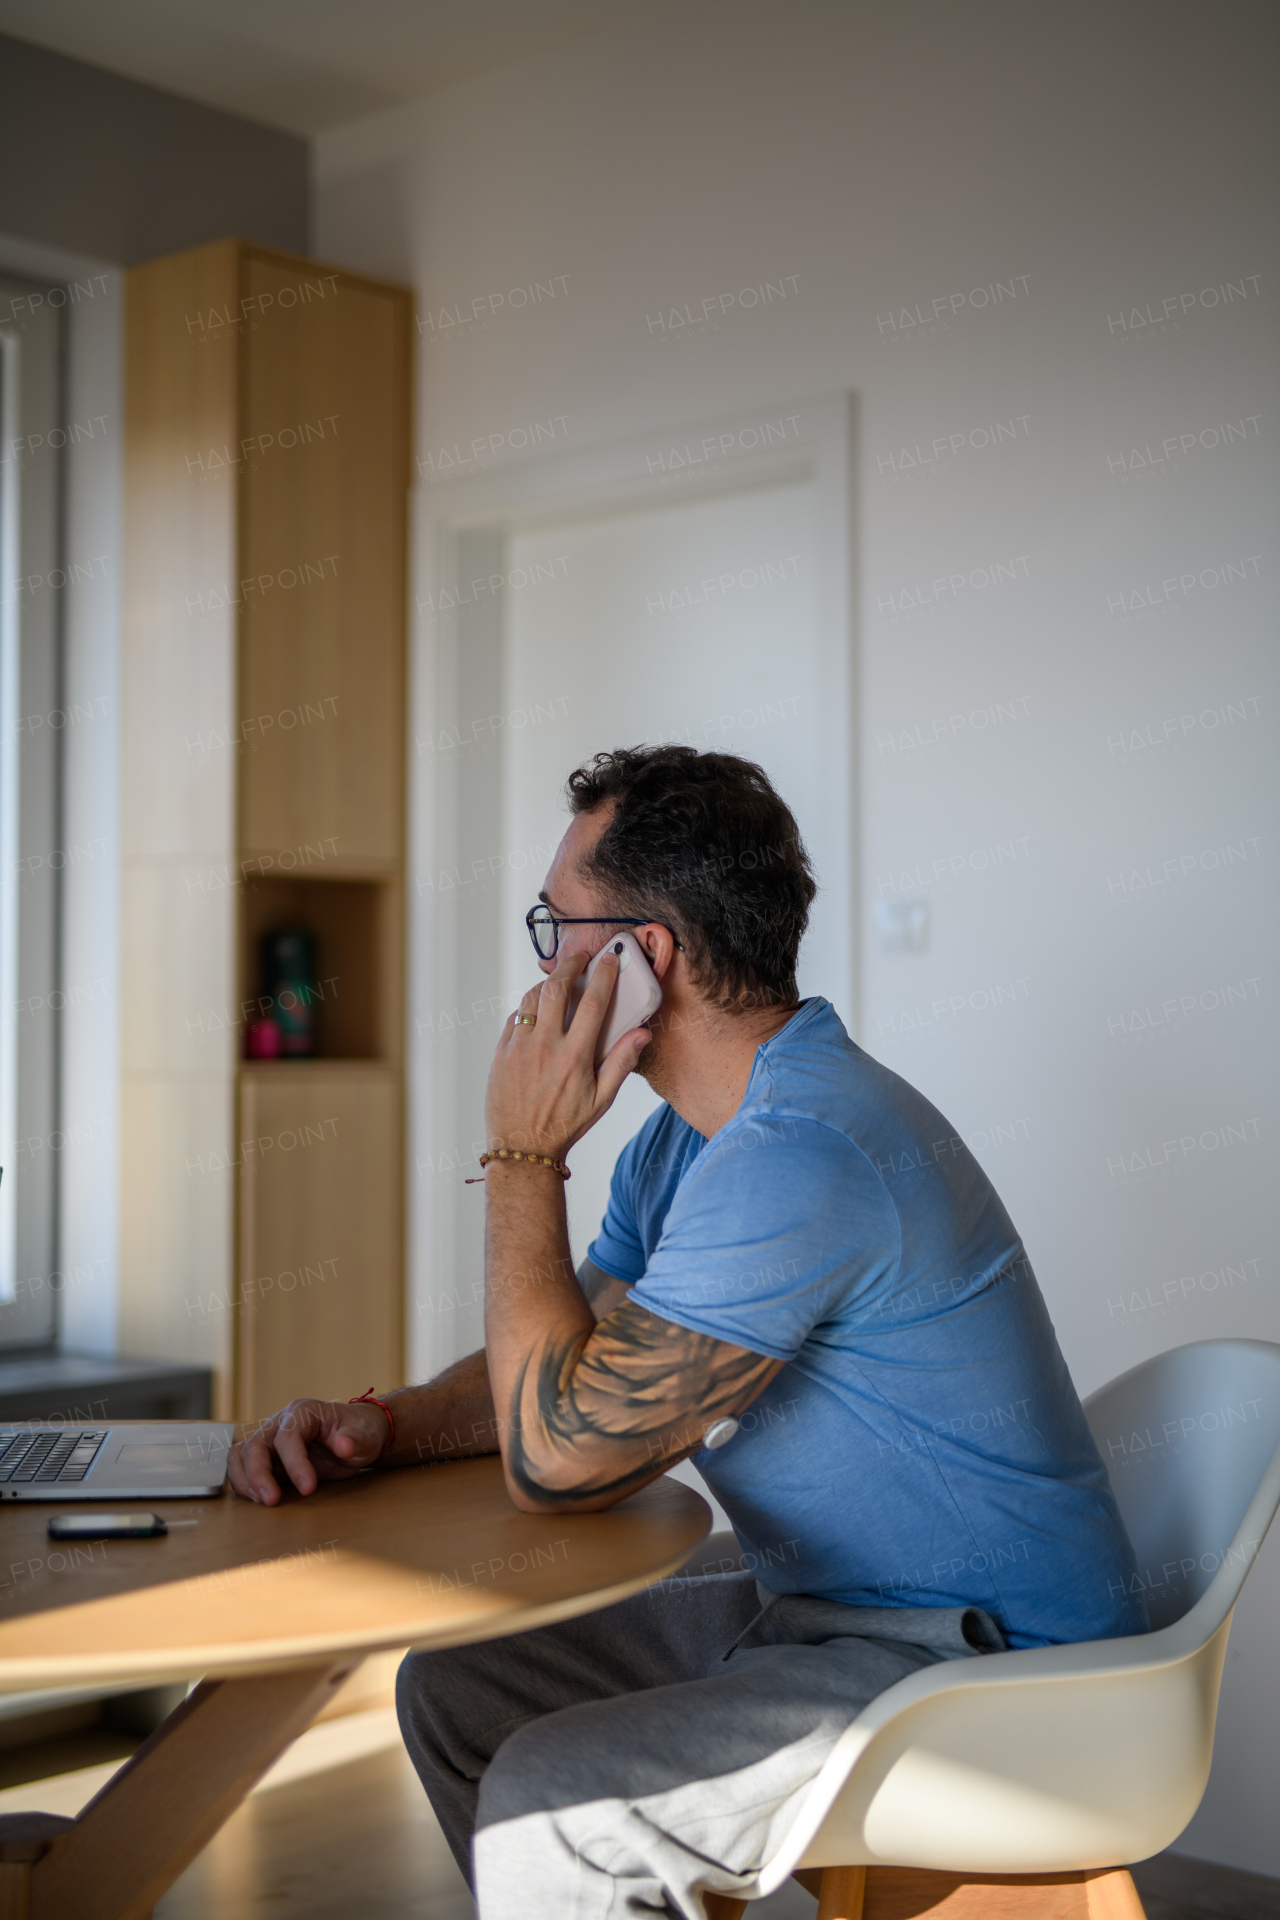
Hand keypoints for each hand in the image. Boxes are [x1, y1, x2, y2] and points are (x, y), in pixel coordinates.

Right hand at [227, 1397, 389, 1504]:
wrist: (356, 1437)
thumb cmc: (360, 1433)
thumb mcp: (366, 1436)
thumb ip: (355, 1439)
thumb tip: (344, 1446)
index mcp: (303, 1412)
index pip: (288, 1436)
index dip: (295, 1463)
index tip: (308, 1488)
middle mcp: (280, 1422)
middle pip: (256, 1445)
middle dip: (259, 1475)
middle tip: (272, 1501)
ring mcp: (270, 1439)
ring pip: (241, 1454)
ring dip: (245, 1479)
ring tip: (262, 1501)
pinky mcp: (267, 1457)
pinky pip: (242, 1466)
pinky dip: (244, 1482)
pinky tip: (258, 1498)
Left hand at [485, 952, 649, 1160]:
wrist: (522, 1145)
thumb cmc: (564, 1125)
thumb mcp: (601, 1099)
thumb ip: (622, 1063)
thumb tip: (642, 1034)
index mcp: (574, 1057)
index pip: (593, 1002)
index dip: (604, 975)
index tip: (609, 960)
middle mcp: (545, 1047)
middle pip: (556, 988)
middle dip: (570, 966)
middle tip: (580, 959)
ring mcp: (519, 1048)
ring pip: (531, 998)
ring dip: (546, 983)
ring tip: (558, 981)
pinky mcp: (501, 1052)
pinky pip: (514, 1018)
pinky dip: (528, 1008)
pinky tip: (538, 1012)